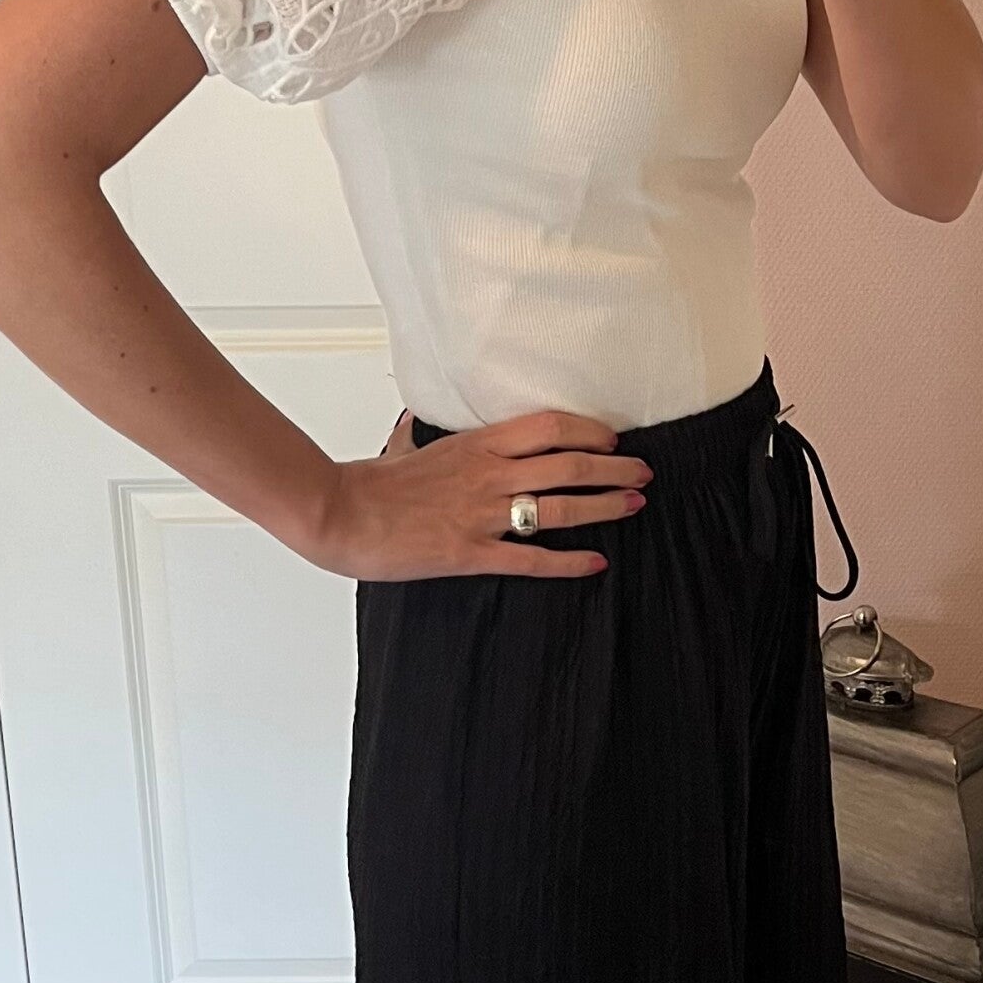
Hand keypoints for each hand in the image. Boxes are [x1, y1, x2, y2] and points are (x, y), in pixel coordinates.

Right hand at [309, 406, 652, 580]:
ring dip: (604, 507)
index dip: (589, 432)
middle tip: (643, 472)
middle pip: (568, 464)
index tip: (611, 441)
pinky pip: (532, 558)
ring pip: (559, 507)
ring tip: (634, 505)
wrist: (339, 513)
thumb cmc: (367, 484)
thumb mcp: (400, 448)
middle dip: (614, 469)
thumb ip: (416, 436)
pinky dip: (569, 561)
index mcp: (474, 444)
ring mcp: (482, 514)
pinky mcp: (471, 552)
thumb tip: (413, 421)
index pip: (549, 426)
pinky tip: (595, 562)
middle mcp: (487, 474)